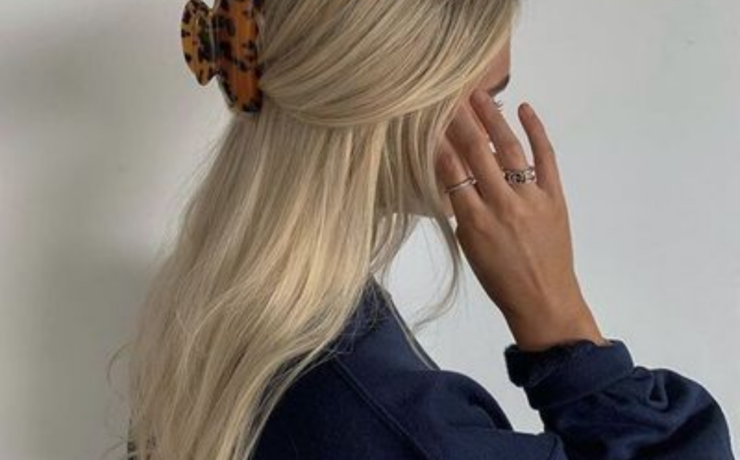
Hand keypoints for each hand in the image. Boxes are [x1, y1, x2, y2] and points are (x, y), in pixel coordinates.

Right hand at [435, 90, 607, 350]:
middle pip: (476, 152)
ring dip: (492, 118)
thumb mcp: (469, 246)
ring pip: (508, 148)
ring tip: (479, 95)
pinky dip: (536, 131)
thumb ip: (463, 209)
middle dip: (460, 120)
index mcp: (474, 220)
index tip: (428, 119)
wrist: (543, 299)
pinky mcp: (555, 195)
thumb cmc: (499, 279)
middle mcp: (501, 203)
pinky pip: (545, 157)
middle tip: (448, 95)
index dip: (438, 142)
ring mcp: (531, 197)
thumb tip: (456, 175)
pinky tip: (524, 109)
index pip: (451, 171)